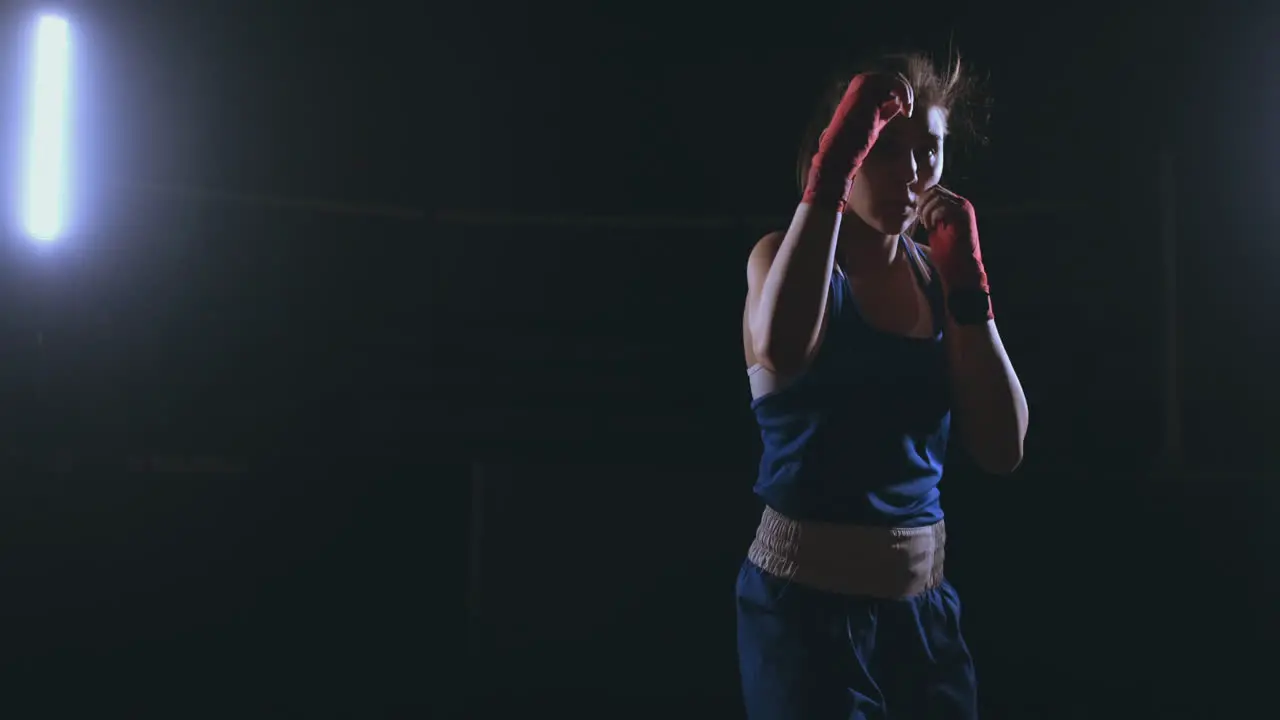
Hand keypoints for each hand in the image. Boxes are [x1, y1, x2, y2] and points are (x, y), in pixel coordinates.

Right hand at [802, 73, 913, 207]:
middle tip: (907, 110)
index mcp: (857, 93)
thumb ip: (884, 111)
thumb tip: (898, 105)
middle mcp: (857, 86)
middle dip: (902, 92)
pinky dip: (903, 95)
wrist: (840, 153)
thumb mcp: (874, 123)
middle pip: (889, 79)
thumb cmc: (855, 144)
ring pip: (892, 79)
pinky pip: (894, 84)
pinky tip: (905, 110)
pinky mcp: (867, 92)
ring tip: (907, 110)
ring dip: (904, 93)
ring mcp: (861, 87)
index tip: (903, 112)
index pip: (884, 85)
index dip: (897, 95)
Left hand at [918, 186, 989, 298]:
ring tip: (928, 226)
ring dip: (927, 212)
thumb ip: (930, 216)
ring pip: (936, 197)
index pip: (934, 190)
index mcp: (956, 205)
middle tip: (922, 221)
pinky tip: (933, 228)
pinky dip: (933, 217)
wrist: (962, 268)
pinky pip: (941, 207)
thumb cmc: (948, 253)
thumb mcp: (936, 230)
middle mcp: (962, 203)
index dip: (922, 201)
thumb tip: (916, 207)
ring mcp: (964, 208)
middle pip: (934, 190)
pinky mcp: (964, 215)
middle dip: (923, 205)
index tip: (919, 217)